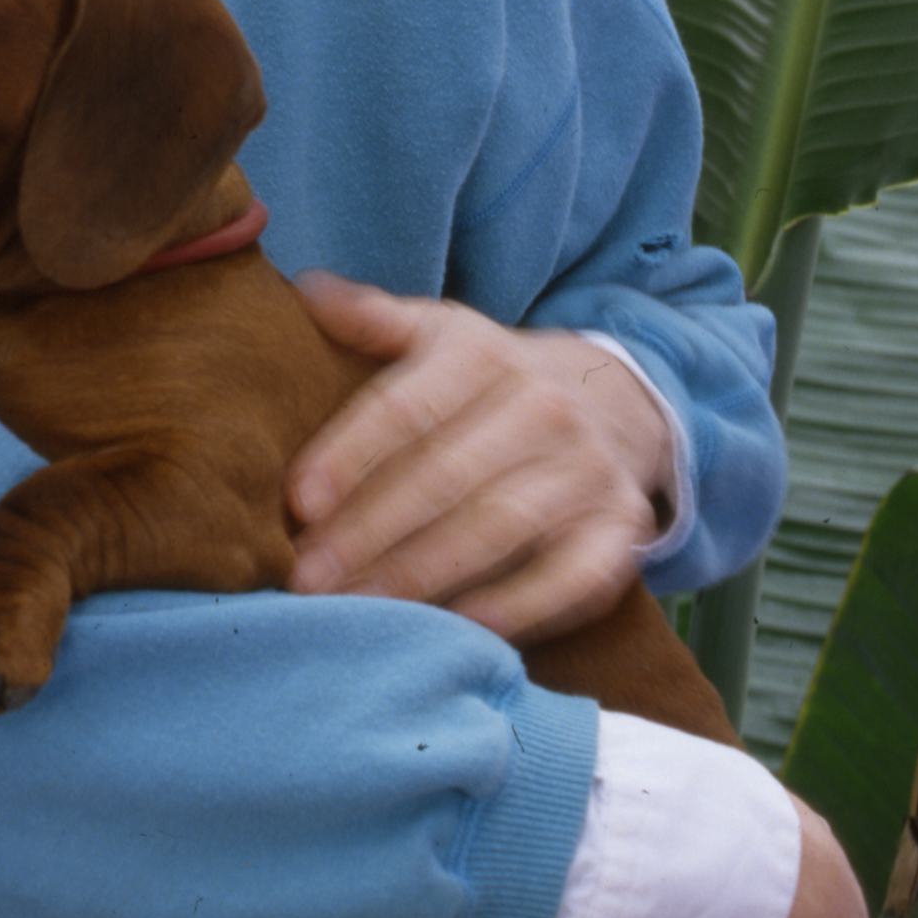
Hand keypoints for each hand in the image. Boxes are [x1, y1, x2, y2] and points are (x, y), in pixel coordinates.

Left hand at [282, 277, 677, 642]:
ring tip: (358, 612)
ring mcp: (587, 471)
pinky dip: (520, 606)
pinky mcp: (619, 529)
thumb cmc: (495, 382)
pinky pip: (572, 576)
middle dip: (369, 532)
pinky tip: (460, 628)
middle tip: (306, 579)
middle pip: (445, 476)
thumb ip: (376, 320)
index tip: (297, 501)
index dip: (349, 455)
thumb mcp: (443, 336)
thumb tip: (308, 288)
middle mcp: (544, 409)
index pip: (407, 409)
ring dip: (422, 575)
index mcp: (485, 357)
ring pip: (498, 527)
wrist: (617, 403)